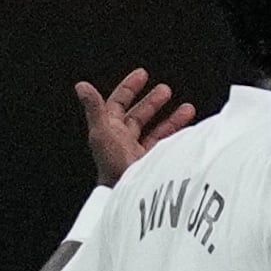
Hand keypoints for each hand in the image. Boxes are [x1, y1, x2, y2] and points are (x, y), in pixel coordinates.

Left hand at [75, 68, 197, 186]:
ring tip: (187, 108)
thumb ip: (94, 108)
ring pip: (156, 131)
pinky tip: (189, 131)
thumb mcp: (102, 132)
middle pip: (138, 116)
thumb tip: (82, 87)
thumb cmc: (113, 166)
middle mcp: (124, 142)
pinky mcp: (154, 164)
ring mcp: (140, 153)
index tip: (142, 75)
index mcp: (109, 131)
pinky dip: (178, 136)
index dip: (129, 88)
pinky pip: (168, 146)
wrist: (130, 194)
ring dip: (172, 118)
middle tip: (166, 90)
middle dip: (153, 102)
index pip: (117, 103)